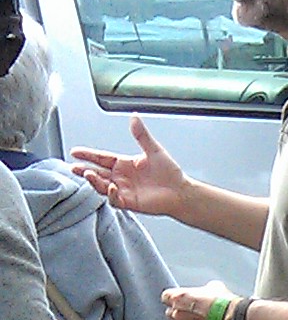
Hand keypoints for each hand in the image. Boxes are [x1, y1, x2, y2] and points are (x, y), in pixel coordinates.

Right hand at [70, 114, 188, 219]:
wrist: (180, 191)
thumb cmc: (169, 172)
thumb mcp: (153, 150)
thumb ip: (141, 135)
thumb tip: (134, 117)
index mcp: (124, 163)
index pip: (101, 158)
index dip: (88, 155)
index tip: (75, 152)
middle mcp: (121, 177)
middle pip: (97, 173)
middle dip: (84, 170)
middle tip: (74, 167)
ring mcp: (124, 190)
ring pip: (102, 186)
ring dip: (94, 181)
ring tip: (89, 174)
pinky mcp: (130, 202)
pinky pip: (115, 200)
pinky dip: (111, 194)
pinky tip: (112, 187)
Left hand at [163, 281, 234, 319]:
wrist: (235, 318)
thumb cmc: (225, 302)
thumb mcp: (212, 287)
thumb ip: (201, 291)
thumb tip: (205, 293)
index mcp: (178, 297)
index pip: (166, 297)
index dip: (174, 299)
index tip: (181, 301)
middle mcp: (177, 313)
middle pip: (170, 314)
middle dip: (180, 313)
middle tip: (194, 313)